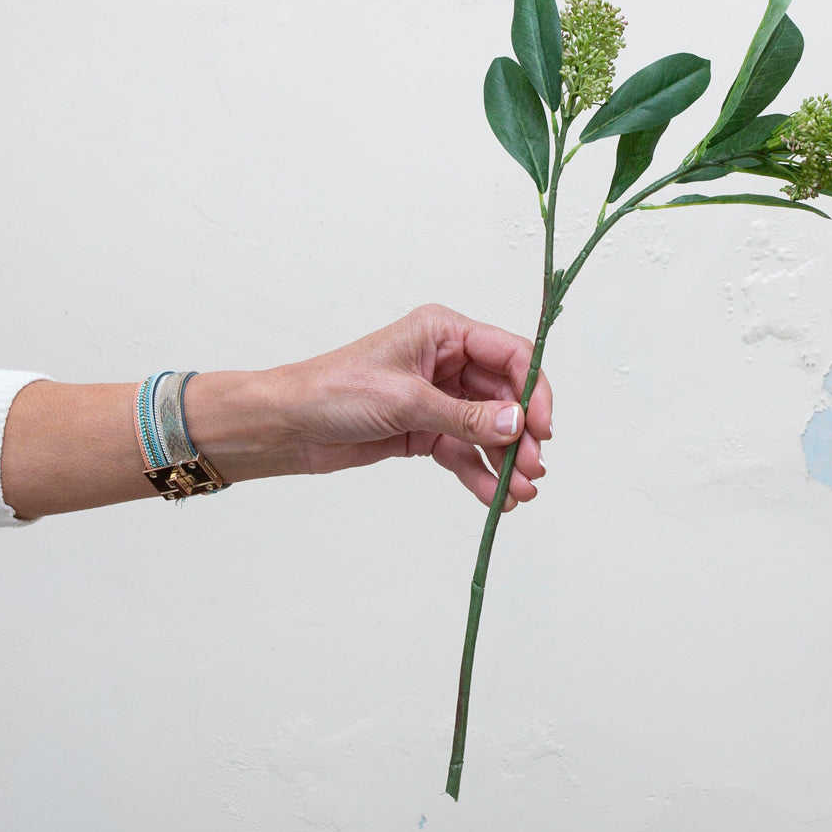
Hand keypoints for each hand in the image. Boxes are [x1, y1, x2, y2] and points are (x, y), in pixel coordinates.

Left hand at [268, 304, 551, 509]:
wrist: (289, 426)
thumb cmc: (334, 391)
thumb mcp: (405, 401)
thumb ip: (464, 416)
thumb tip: (515, 424)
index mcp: (444, 333)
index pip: (510, 354)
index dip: (533, 389)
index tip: (542, 427)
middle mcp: (447, 362)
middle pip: (504, 396)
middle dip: (521, 434)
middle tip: (533, 468)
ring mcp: (438, 398)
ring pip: (488, 429)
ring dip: (506, 460)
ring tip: (519, 492)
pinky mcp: (426, 431)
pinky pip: (464, 451)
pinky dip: (480, 473)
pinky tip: (493, 498)